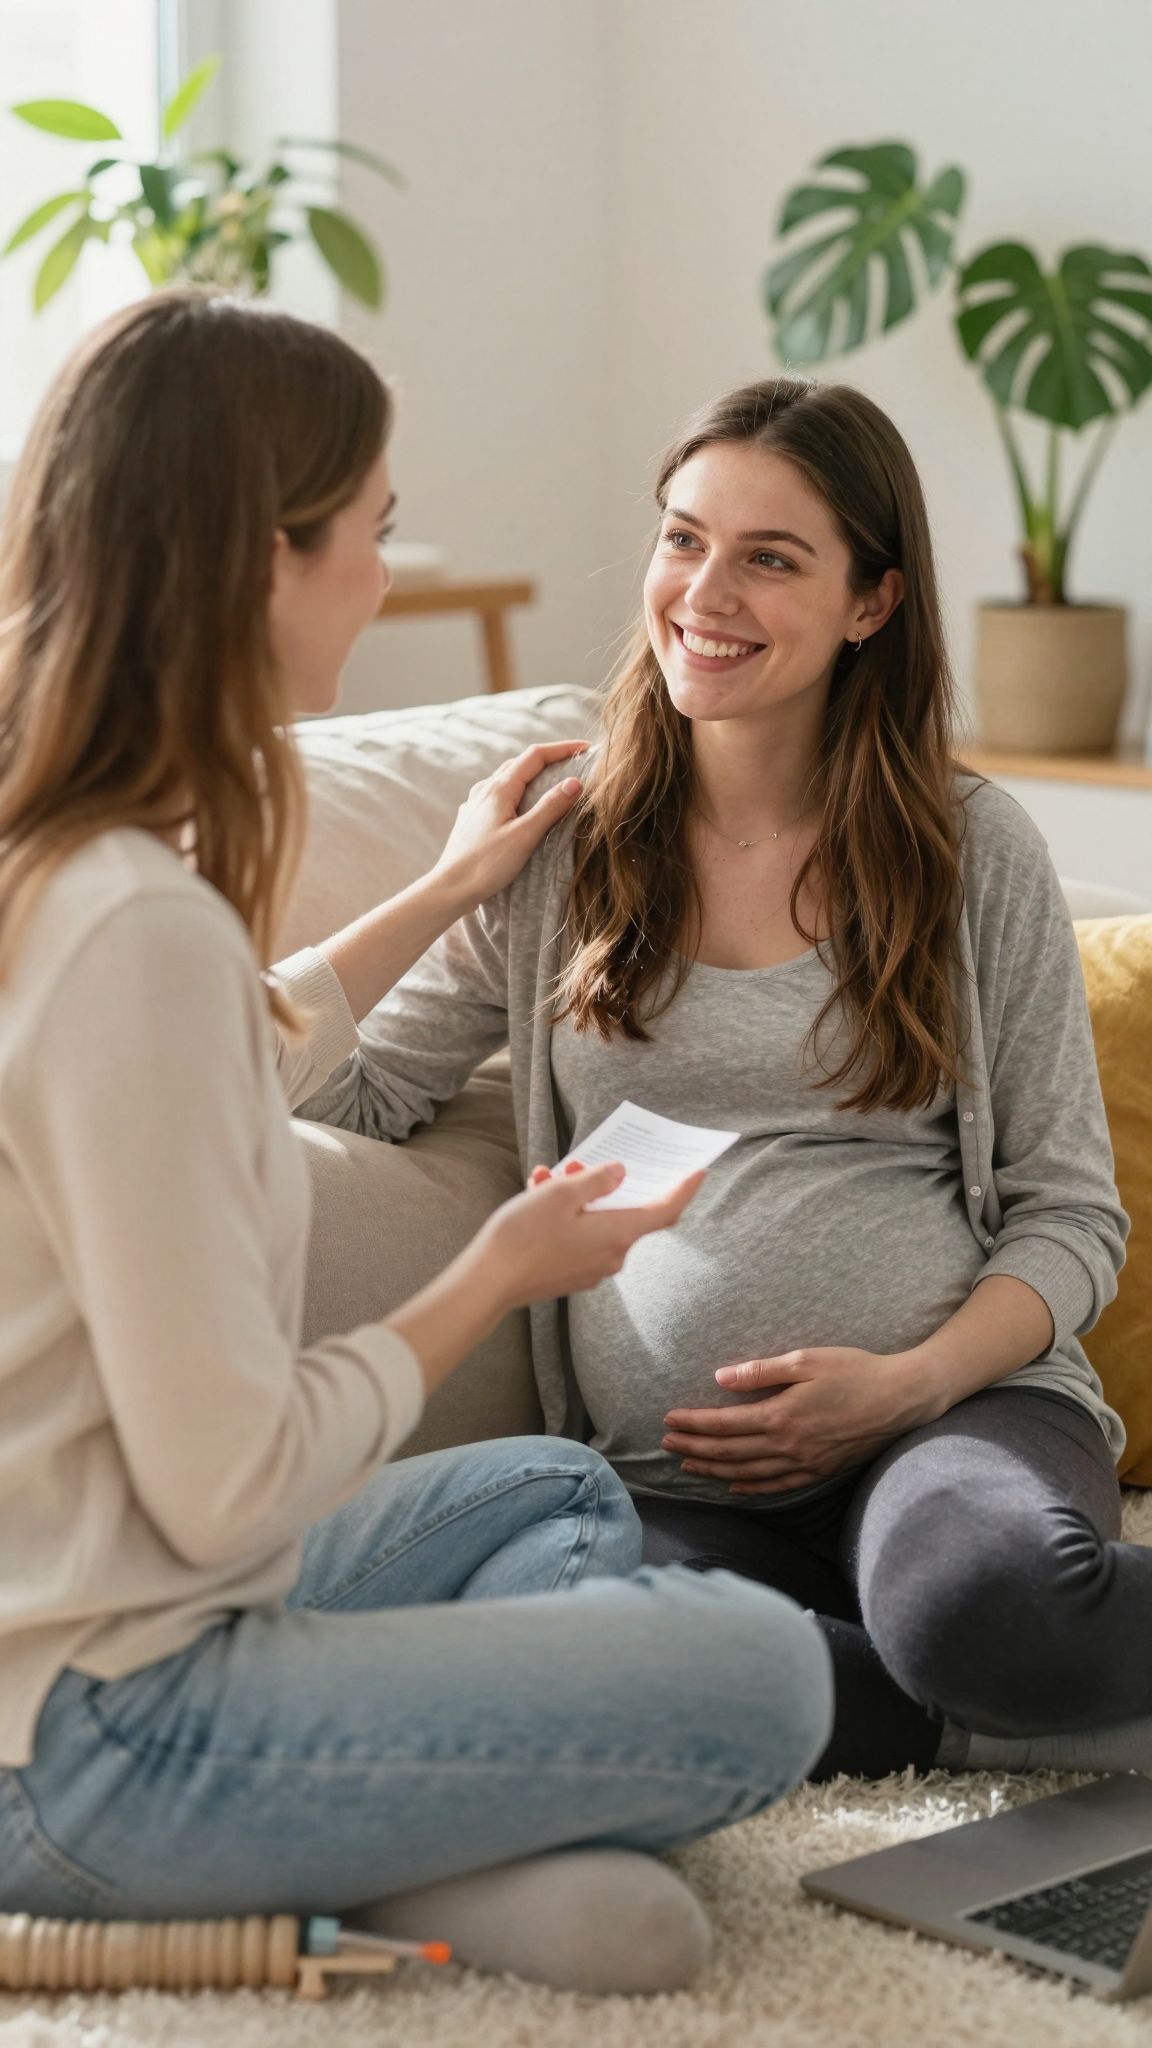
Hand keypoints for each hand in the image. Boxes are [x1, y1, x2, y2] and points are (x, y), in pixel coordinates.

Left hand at [432, 741, 586, 912]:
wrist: (450, 888)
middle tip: (574, 762)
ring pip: (507, 778)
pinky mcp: (472, 818)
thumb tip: (575, 782)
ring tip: (552, 780)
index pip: (535, 756)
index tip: (586, 748)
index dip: (562, 749)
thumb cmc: (486, 865)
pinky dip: (517, 790)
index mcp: (499, 789)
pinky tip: (520, 804)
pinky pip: (498, 794)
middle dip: (549, 759)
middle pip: (521, 763)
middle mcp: (484, 790)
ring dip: (532, 774)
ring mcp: (475, 803)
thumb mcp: (524, 836)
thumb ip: (550, 807)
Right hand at [481, 1159, 704, 1310]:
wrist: (489, 1282)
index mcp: (618, 1235)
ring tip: (545, 1178)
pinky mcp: (571, 1275)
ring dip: (578, 1197)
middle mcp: (612, 1257)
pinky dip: (566, 1217)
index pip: (665, 1211)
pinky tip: (537, 1198)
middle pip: (625, 1213)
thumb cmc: (525, 1234)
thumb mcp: (562, 1194)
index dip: (683, 1190)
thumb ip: (598, 1180)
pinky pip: (579, 1238)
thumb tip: (621, 1173)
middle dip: (605, 1184)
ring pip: (596, 1223)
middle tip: (580, 1163)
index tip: (697, 1172)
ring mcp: (591, 1270)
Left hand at [661, 1347, 927, 1494]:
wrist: (902, 1398)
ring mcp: (805, 1463)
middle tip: (666, 1445)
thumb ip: (761, 1372)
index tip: (669, 1420)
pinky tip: (734, 1486)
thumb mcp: (807, 1360)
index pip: (725, 1424)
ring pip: (748, 1473)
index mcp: (782, 1416)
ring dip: (714, 1469)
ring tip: (688, 1465)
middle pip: (730, 1451)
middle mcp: (789, 1446)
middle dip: (695, 1447)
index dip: (694, 1424)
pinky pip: (777, 1486)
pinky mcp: (820, 1471)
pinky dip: (751, 1487)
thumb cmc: (856, 1371)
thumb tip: (721, 1379)